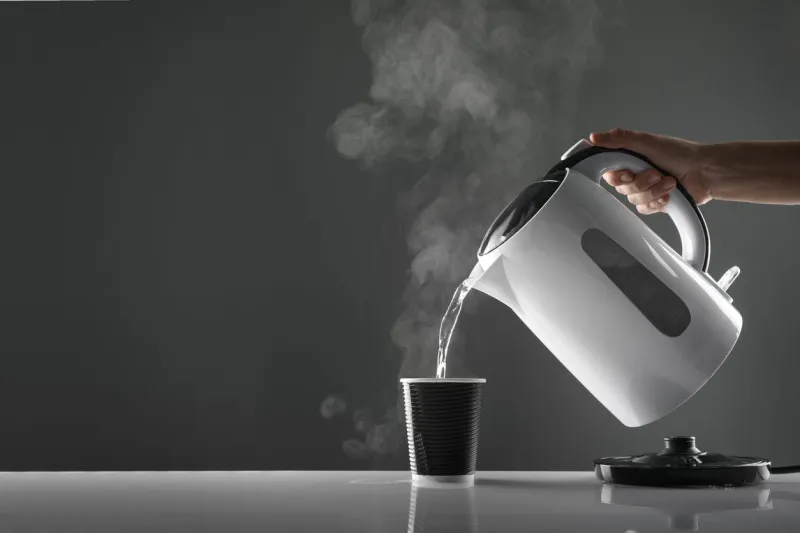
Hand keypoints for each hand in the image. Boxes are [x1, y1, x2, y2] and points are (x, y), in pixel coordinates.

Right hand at [589, 128, 711, 213]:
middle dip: (641, 182)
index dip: (616, 176)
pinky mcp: (653, 202)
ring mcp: (644, 189)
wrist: (705, 172)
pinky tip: (669, 194)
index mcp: (629, 158)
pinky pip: (644, 209)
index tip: (628, 173)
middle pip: (621, 188)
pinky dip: (658, 202)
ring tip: (669, 181)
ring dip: (653, 191)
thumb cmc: (680, 153)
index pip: (607, 171)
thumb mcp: (647, 142)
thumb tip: (593, 137)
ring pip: (634, 199)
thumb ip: (619, 139)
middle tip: (656, 173)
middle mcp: (634, 174)